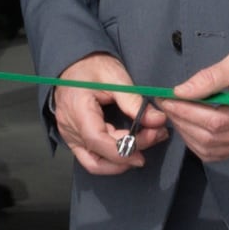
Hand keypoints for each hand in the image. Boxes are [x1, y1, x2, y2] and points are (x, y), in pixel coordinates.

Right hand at [52, 54, 156, 175]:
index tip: (152, 137)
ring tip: (145, 144)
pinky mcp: (76, 140)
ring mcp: (70, 137)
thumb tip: (158, 120)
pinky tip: (130, 148)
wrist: (73, 65)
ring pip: (96, 163)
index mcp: (77, 110)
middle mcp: (70, 129)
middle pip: (101, 153)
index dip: (125, 146)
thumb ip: (134, 101)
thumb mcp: (115, 77)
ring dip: (122, 161)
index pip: (97, 140)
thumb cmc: (91, 67)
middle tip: (157, 134)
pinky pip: (93, 158)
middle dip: (132, 151)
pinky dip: (112, 158)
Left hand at [161, 43, 228, 164]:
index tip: (169, 99)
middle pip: (211, 137)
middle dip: (183, 121)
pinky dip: (197, 144)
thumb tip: (181, 91)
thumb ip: (210, 77)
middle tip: (167, 105)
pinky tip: (189, 128)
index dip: (188, 112)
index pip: (217, 121)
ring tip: (176, 114)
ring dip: (187, 134)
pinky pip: (216, 154)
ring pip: (210, 149)